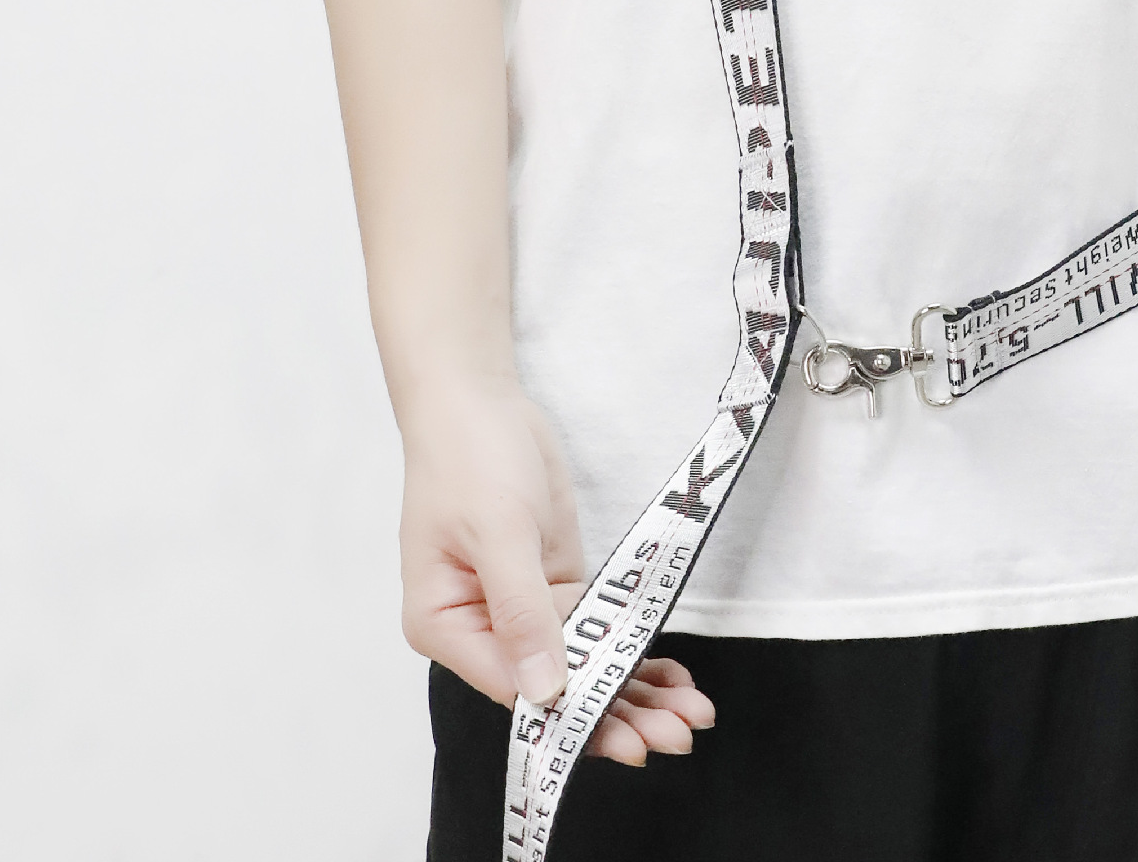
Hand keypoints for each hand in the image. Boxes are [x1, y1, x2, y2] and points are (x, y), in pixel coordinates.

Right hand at [397, 378, 715, 763]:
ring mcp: (524, 607)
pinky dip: (630, 649)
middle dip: (615, 714)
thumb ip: (522, 610)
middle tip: (679, 735)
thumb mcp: (498, 531)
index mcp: (446, 625)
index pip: (515, 688)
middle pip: (553, 686)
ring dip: (633, 688)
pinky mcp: (555, 582)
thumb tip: (544, 690)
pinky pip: (596, 628)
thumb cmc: (469, 458)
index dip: (573, 717)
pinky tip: (672, 676)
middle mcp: (484, 627)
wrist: (479, 399)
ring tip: (691, 716)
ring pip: (582, 663)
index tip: (627, 738)